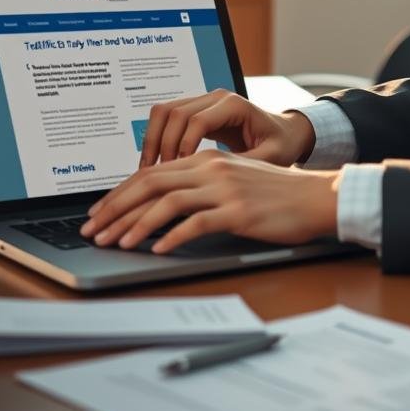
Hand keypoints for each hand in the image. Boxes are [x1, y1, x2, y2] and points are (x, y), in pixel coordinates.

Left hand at [79, 151, 339, 250]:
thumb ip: (203, 185)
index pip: (151, 173)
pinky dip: (171, 237)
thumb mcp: (236, 180)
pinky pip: (195, 223)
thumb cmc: (277, 194)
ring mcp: (224, 189)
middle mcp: (211, 168)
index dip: (120, 194)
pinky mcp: (238, 211)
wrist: (316, 197)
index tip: (100, 213)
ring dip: (135, 225)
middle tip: (93, 231)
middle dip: (115, 209)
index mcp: (207, 160)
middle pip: (150, 184)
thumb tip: (165, 207)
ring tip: (116, 244)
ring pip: (166, 202)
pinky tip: (157, 250)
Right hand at [138, 90, 314, 167]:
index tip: (180, 173)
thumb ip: (246, 166)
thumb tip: (217, 182)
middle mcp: (216, 97)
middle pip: (174, 113)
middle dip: (162, 145)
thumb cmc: (281, 144)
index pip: (197, 121)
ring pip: (164, 111)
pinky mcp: (195, 111)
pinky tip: (156, 164)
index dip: (184, 147)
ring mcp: (203, 101)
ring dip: (153, 140)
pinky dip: (156, 138)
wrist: (285, 132)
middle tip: (157, 175)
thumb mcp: (271, 157)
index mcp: (235, 105)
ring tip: (149, 170)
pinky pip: (166, 118)